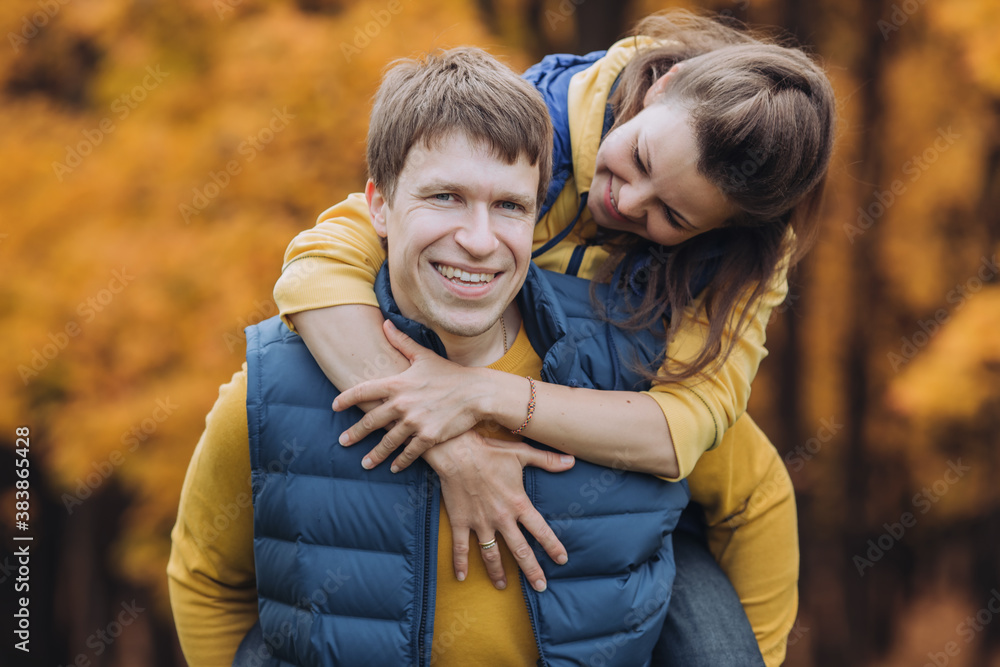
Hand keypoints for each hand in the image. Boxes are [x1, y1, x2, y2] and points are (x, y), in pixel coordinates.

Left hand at [334, 320, 495, 471]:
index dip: (346, 398)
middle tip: (343, 442)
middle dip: (355, 434)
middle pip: (371, 421)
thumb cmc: (449, 373)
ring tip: (365, 463)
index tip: (335, 406)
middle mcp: (402, 404)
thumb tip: (385, 323)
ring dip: (375, 454)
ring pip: (388, 441)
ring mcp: (415, 422)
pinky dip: (400, 461)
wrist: (476, 393)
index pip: (363, 391)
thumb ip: (401, 342)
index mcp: (398, 383)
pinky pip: (409, 452)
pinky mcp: (429, 436)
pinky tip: (394, 467)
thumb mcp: (424, 356)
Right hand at [422, 431, 573, 591]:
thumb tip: (571, 461)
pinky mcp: (460, 522)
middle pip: (520, 551)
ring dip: (497, 572)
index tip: (562, 560)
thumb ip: (548, 460)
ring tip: (503, 586)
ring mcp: (480, 522)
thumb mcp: (522, 453)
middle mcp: (501, 518)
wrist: (458, 451)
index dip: (553, 546)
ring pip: (491, 554)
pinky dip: (460, 563)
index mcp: (518, 504)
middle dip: (531, 571)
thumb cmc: (490, 451)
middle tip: (541, 587)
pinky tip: (461, 577)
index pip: (540, 531)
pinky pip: (460, 547)